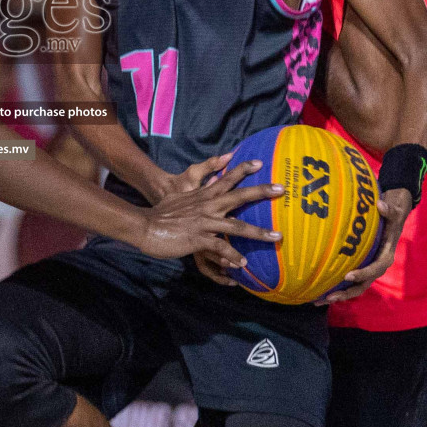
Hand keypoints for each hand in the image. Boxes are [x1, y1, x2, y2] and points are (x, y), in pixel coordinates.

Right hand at [135, 158, 283, 264]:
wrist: (145, 226)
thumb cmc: (162, 214)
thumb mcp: (180, 196)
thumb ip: (196, 190)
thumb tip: (206, 183)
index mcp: (204, 195)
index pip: (227, 178)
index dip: (243, 169)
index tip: (260, 163)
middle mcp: (207, 205)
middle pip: (239, 196)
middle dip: (261, 192)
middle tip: (281, 189)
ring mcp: (204, 222)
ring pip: (237, 226)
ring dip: (259, 232)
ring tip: (277, 237)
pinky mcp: (198, 239)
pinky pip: (221, 247)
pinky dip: (233, 256)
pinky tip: (243, 264)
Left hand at [317, 188, 412, 304]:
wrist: (393, 214)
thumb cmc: (392, 213)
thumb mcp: (394, 211)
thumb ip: (389, 210)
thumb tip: (381, 204)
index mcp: (385, 256)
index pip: (375, 269)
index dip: (362, 274)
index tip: (347, 275)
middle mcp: (376, 266)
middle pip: (362, 285)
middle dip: (347, 293)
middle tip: (330, 297)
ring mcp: (367, 267)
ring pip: (353, 286)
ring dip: (338, 294)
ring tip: (318, 301)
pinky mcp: (359, 266)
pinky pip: (347, 279)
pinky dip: (335, 285)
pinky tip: (317, 290)